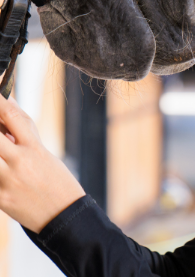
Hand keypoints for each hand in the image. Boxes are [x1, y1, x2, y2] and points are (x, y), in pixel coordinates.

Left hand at [0, 94, 84, 232]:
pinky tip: (0, 165)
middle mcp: (20, 161)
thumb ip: (23, 132)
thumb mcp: (43, 152)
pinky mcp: (0, 199)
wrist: (63, 214)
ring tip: (1, 147)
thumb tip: (8, 106)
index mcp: (35, 147)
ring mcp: (8, 181)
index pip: (12, 116)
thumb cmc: (55, 179)